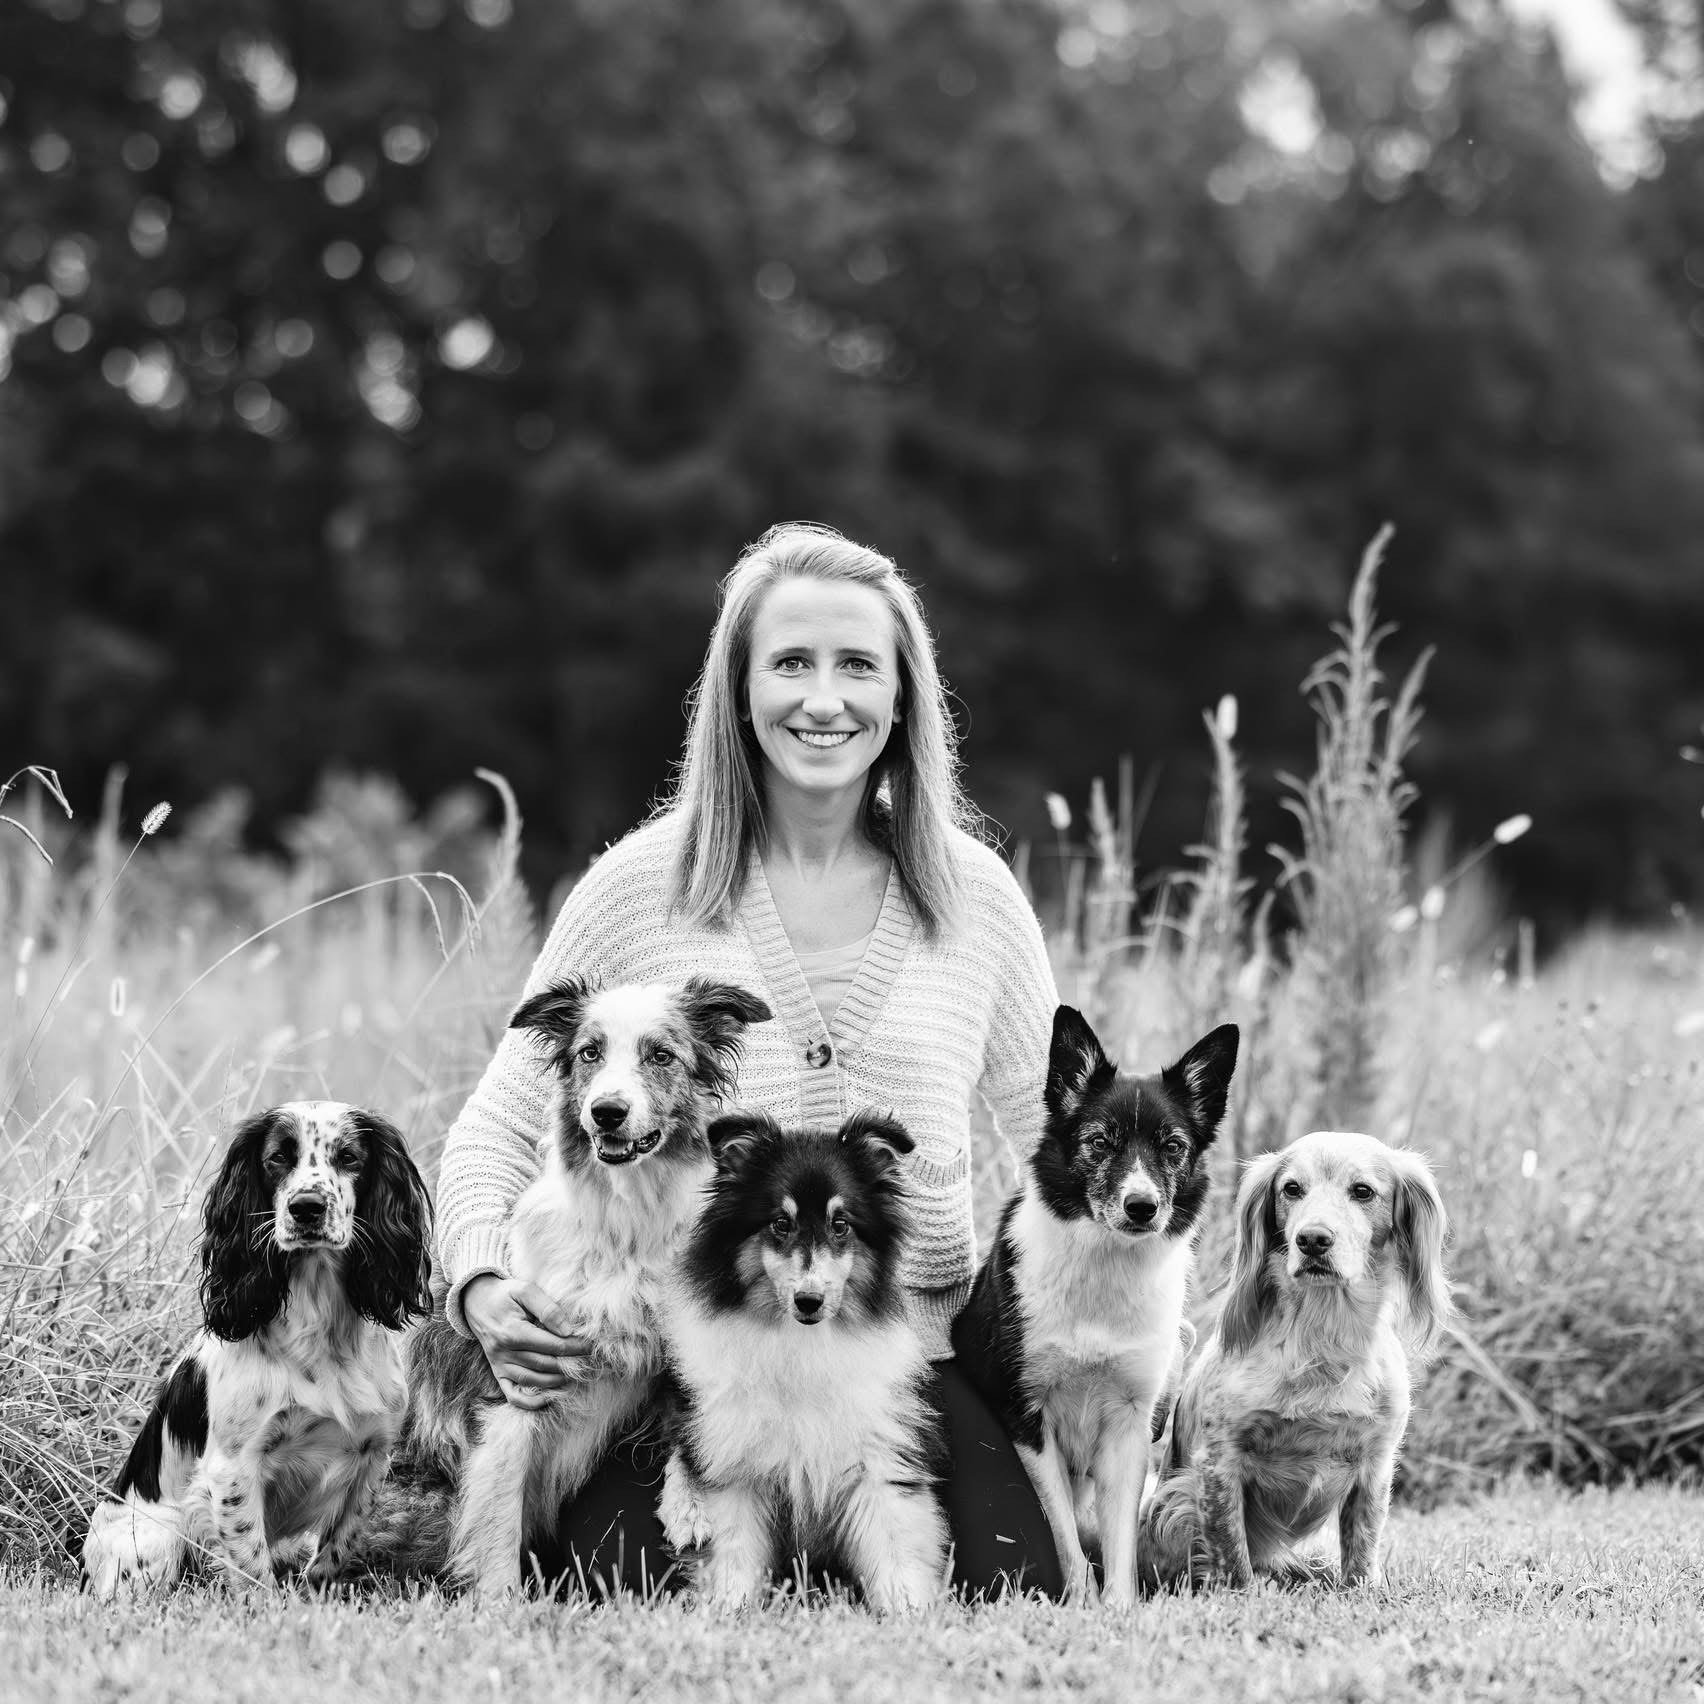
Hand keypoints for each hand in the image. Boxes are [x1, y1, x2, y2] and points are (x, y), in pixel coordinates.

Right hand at [461, 1273, 594, 1410]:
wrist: (476, 1301)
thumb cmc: (505, 1294)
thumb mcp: (525, 1290)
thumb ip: (547, 1309)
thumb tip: (567, 1330)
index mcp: (513, 1332)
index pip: (552, 1346)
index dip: (575, 1347)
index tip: (590, 1346)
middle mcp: (505, 1353)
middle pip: (546, 1364)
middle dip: (570, 1363)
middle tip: (588, 1360)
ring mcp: (500, 1365)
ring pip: (533, 1381)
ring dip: (557, 1380)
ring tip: (575, 1373)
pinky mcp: (497, 1372)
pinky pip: (513, 1395)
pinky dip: (530, 1402)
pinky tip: (548, 1398)